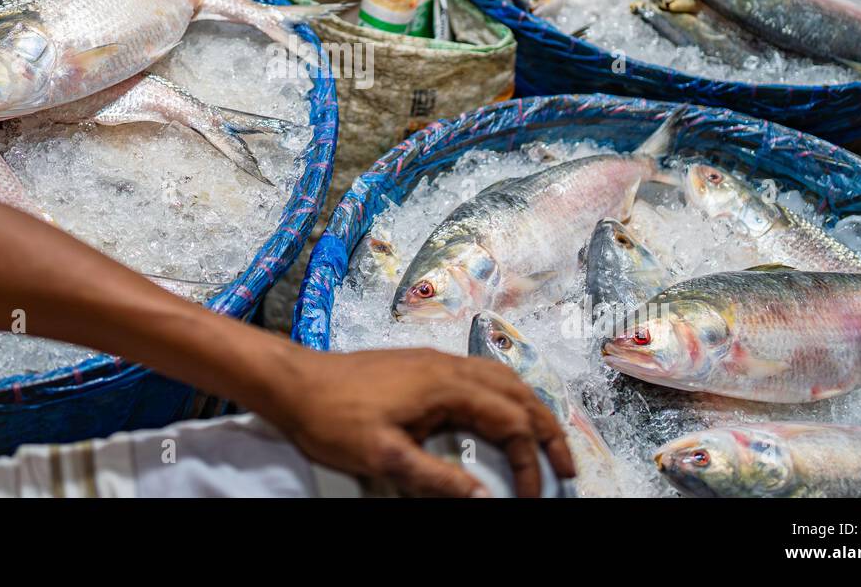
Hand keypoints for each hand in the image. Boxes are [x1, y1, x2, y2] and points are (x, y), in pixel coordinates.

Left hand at [263, 347, 575, 496]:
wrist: (294, 381)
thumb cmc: (333, 416)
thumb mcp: (384, 457)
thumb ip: (437, 479)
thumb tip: (486, 499)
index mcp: (447, 385)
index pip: (511, 421)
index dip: (530, 460)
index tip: (532, 494)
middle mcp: (448, 366)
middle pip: (518, 392)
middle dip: (547, 428)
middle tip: (566, 465)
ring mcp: (434, 361)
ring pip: (501, 377)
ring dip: (528, 407)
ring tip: (543, 438)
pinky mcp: (420, 365)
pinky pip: (479, 374)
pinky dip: (503, 395)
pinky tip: (497, 413)